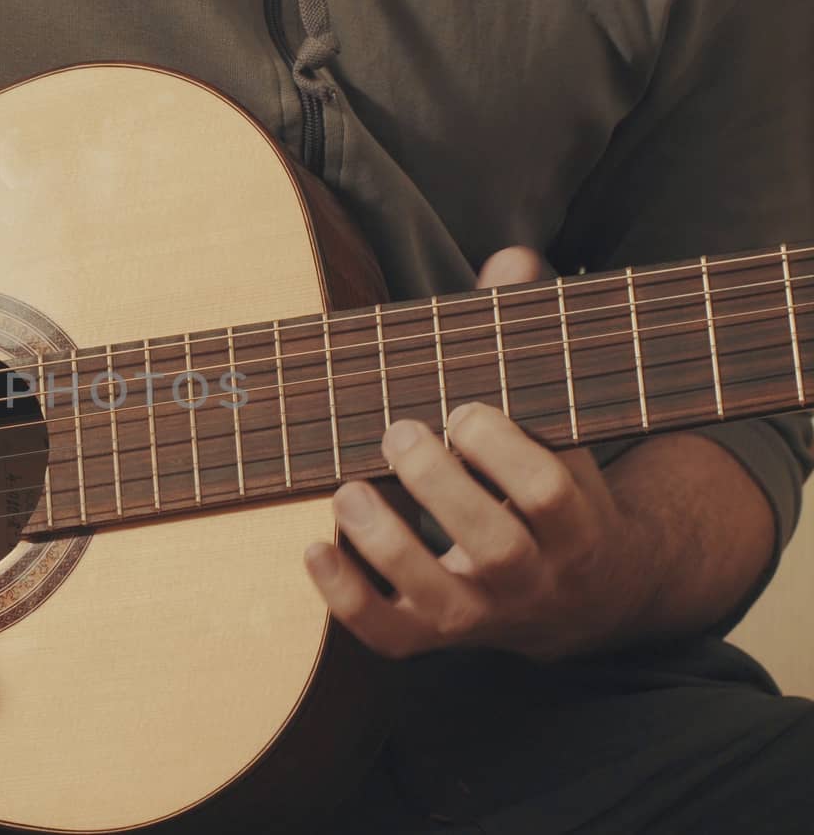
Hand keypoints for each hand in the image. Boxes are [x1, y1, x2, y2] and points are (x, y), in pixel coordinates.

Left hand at [303, 249, 646, 660]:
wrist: (584, 596)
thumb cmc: (554, 483)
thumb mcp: (558, 422)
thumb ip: (529, 342)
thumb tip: (511, 258)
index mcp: (576, 521)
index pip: (550, 492)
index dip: (503, 450)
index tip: (462, 409)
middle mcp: (534, 577)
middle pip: (494, 546)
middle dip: (440, 489)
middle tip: (397, 433)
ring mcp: (483, 614)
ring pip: (439, 599)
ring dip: (386, 544)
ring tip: (346, 489)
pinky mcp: (436, 635)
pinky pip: (389, 636)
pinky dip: (345, 599)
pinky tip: (311, 548)